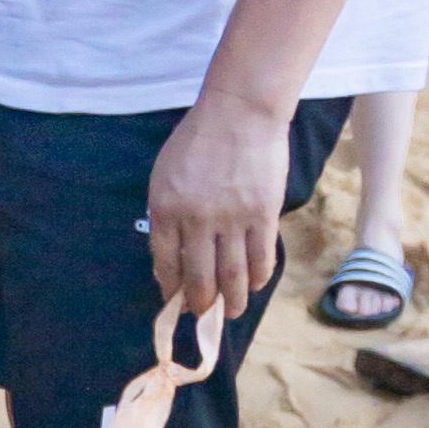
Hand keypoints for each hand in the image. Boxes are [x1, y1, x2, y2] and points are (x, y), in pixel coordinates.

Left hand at [146, 86, 305, 324]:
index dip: (170, 288)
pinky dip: (258, 278)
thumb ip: (166, 213)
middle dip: (199, 304)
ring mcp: (232, 219)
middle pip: (199, 278)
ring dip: (232, 301)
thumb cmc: (198, 140)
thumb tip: (173, 256)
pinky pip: (261, 258)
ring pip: (232, 276)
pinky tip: (255, 286)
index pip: (165, 263)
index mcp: (166, 209)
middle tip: (202, 315)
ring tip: (231, 313)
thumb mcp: (165, 174)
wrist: (240, 112)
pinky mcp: (263, 215)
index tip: (174, 300)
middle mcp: (197, 220)